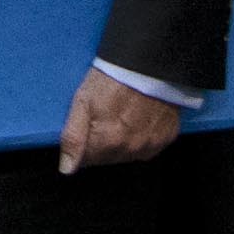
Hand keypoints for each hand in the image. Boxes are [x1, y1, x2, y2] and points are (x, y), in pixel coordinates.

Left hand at [60, 72, 182, 170]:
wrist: (148, 65)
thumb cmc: (112, 79)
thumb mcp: (82, 102)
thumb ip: (74, 138)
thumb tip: (67, 168)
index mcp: (108, 142)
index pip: (87, 160)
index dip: (83, 145)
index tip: (86, 127)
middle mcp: (131, 149)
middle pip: (108, 158)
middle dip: (101, 143)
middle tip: (104, 117)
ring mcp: (151, 145)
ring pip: (128, 155)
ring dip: (121, 142)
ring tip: (121, 116)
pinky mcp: (166, 138)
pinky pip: (148, 148)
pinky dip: (140, 138)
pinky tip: (137, 120)